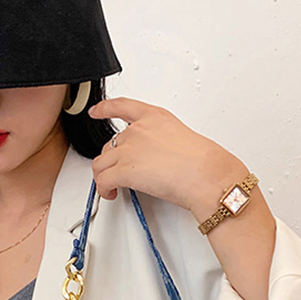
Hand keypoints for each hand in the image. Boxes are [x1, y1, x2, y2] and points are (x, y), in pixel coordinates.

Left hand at [88, 97, 245, 216]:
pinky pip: (102, 180)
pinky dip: (103, 189)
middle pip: (110, 144)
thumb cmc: (201, 162)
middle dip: (112, 161)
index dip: (105, 108)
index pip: (122, 106)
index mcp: (153, 117)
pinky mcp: (124, 171)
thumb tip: (156, 158)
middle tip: (119, 173)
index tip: (96, 110)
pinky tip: (110, 193)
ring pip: (101, 163)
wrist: (204, 175)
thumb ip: (161, 142)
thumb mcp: (180, 139)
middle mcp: (137, 130)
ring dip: (104, 176)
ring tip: (113, 187)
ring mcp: (129, 150)